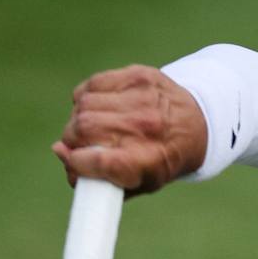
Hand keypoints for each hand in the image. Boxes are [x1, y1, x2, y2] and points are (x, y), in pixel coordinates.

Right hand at [51, 64, 207, 195]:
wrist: (198, 124)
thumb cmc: (162, 159)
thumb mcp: (141, 182)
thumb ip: (99, 178)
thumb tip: (59, 152)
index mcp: (150, 159)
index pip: (100, 160)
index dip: (77, 163)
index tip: (75, 163)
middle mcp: (147, 126)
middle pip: (84, 128)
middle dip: (72, 141)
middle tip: (79, 146)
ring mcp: (142, 97)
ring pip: (83, 105)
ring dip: (78, 119)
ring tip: (92, 128)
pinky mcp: (137, 76)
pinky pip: (93, 85)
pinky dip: (87, 98)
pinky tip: (99, 108)